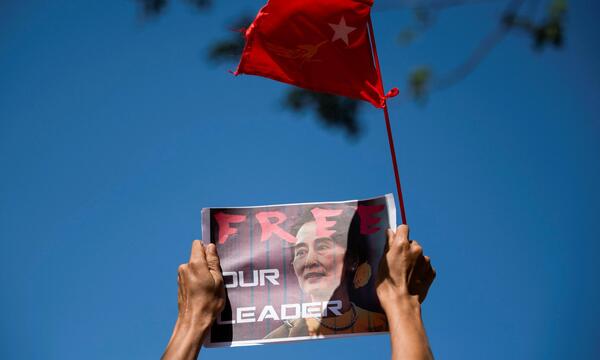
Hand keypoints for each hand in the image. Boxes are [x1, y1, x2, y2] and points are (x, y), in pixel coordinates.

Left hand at [177, 240, 225, 329]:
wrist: (193, 321)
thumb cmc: (209, 302)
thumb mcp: (218, 280)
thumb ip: (213, 261)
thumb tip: (210, 246)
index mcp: (195, 263)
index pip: (198, 244)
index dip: (207, 249)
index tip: (214, 260)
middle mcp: (184, 267)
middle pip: (197, 256)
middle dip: (206, 263)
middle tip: (215, 277)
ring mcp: (180, 276)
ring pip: (194, 267)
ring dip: (202, 273)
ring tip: (209, 287)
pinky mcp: (179, 285)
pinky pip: (190, 276)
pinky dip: (196, 280)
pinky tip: (202, 292)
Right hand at [376, 225, 435, 359]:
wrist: (401, 303)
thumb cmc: (387, 284)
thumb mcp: (382, 262)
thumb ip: (388, 245)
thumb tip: (390, 233)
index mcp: (402, 244)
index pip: (403, 228)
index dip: (399, 234)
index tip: (395, 241)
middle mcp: (416, 249)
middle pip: (412, 243)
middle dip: (406, 250)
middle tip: (398, 263)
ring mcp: (425, 261)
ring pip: (419, 255)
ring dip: (414, 261)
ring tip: (405, 274)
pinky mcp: (431, 272)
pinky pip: (425, 266)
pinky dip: (420, 270)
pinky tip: (412, 279)